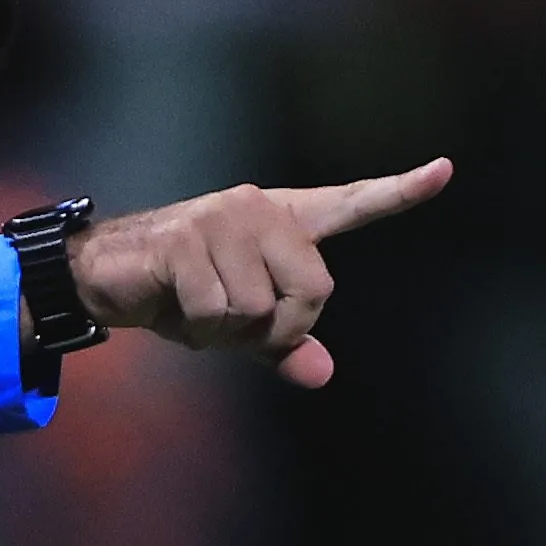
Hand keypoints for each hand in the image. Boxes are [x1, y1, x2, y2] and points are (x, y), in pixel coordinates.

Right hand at [63, 157, 451, 387]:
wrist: (101, 276)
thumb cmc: (174, 294)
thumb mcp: (236, 324)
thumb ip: (283, 345)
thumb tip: (321, 374)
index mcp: (281, 220)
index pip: (349, 204)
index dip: (399, 192)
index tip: (444, 171)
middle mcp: (258, 208)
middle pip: (314, 291)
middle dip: (278, 329)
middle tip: (234, 329)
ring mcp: (222, 219)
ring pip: (261, 308)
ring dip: (228, 332)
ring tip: (196, 313)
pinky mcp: (186, 239)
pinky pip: (218, 309)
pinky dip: (197, 329)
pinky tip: (174, 311)